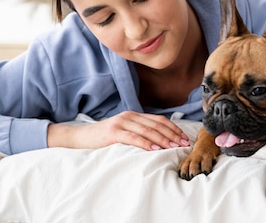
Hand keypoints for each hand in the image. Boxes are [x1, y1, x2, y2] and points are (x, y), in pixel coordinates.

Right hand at [47, 110, 190, 150]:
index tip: (185, 138)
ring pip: (147, 130)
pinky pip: (133, 137)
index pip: (159, 120)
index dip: (173, 129)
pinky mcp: (113, 132)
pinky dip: (146, 143)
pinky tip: (155, 149)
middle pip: (156, 125)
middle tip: (183, 144)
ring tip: (173, 147)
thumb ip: (139, 132)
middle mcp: (129, 116)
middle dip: (172, 135)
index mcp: (134, 115)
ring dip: (163, 140)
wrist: (80, 137)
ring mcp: (121, 123)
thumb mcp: (124, 132)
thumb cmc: (104, 138)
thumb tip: (160, 141)